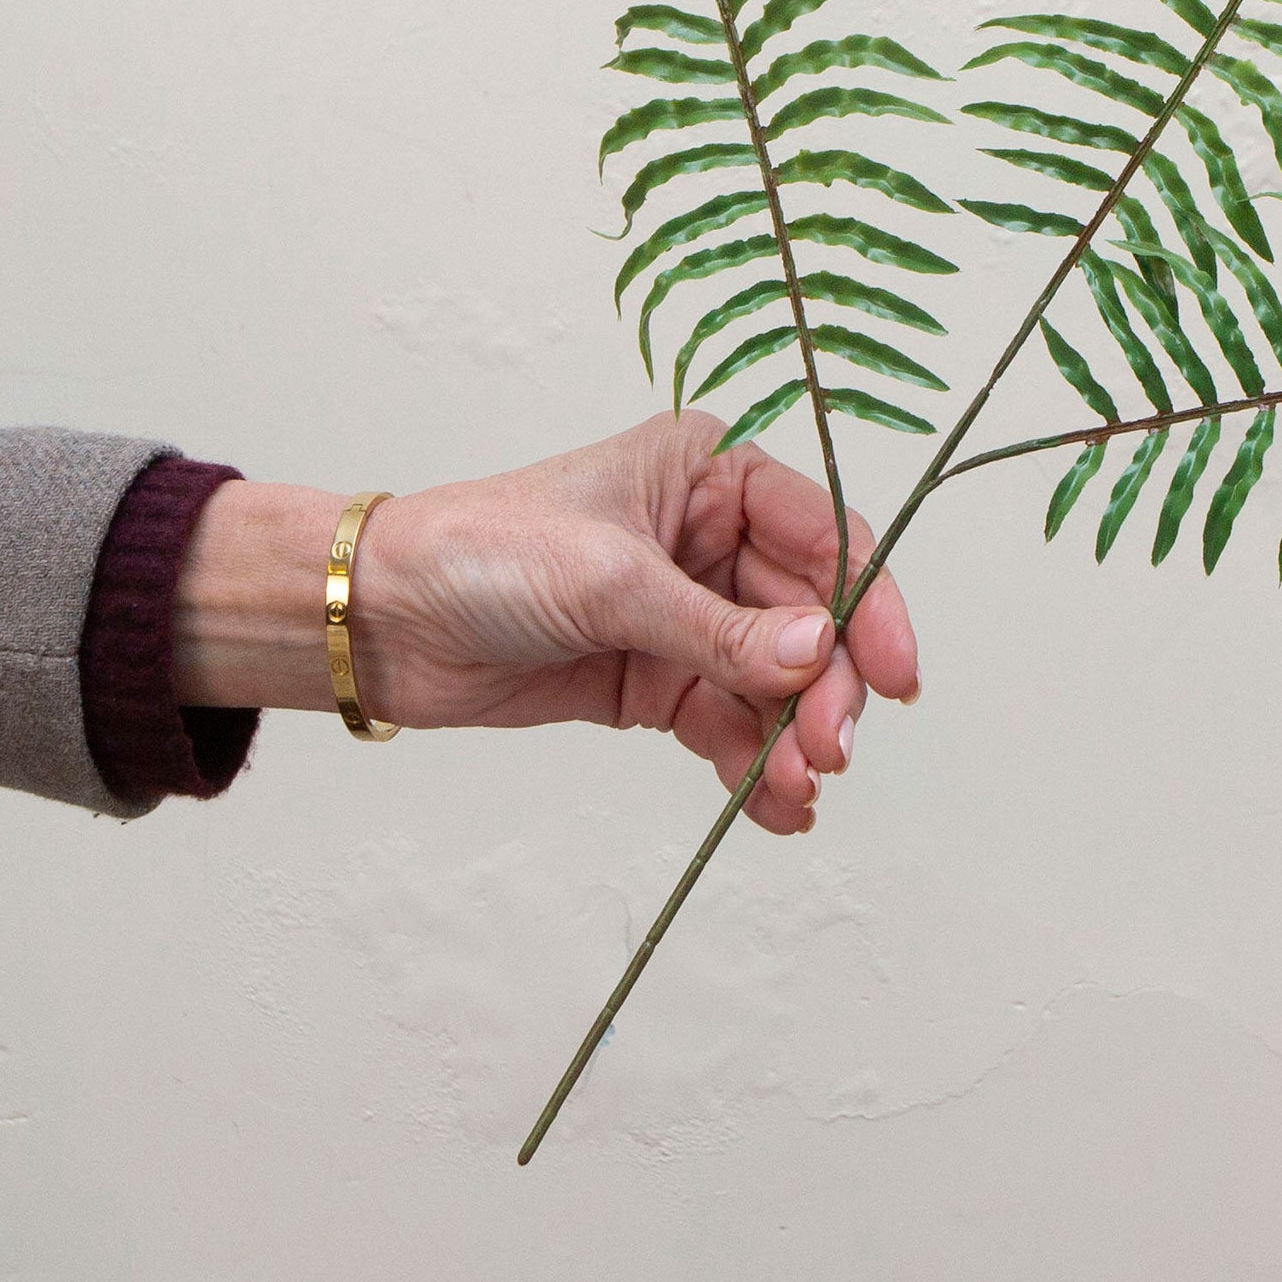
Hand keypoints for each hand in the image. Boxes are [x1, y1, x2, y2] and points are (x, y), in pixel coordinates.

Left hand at [172, 414, 919, 834]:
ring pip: (774, 683)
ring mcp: (684, 615)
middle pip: (809, 620)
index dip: (870, 606)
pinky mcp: (654, 680)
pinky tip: (772, 808)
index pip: (824, 537)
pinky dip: (753, 766)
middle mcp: (709, 539)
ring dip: (792, 740)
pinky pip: (727, 724)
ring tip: (795, 793)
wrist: (385, 620)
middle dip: (825, 689)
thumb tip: (819, 658)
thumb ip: (720, 630)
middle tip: (829, 752)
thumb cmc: (482, 553)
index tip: (896, 678)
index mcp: (709, 473)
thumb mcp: (610, 582)